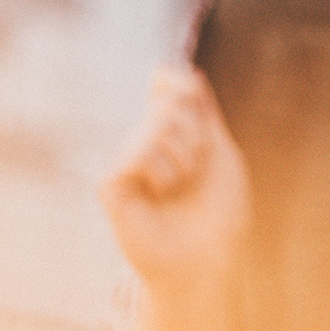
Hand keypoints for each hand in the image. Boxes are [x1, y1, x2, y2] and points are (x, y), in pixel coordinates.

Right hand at [101, 66, 251, 295]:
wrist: (207, 258)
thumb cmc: (218, 212)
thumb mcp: (220, 152)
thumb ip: (203, 112)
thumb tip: (187, 72)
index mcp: (170, 133)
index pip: (165, 85)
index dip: (178, 82)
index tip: (193, 96)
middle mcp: (143, 142)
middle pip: (169, 102)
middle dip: (196, 134)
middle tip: (197, 169)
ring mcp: (124, 162)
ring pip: (155, 126)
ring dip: (184, 158)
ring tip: (179, 188)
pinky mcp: (109, 184)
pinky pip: (136, 153)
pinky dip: (162, 173)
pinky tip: (159, 196)